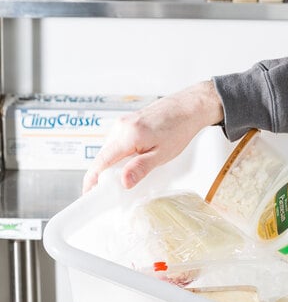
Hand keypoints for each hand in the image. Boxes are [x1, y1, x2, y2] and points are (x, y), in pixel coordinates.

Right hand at [82, 80, 223, 191]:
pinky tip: (130, 162)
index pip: (102, 161)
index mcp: (127, 135)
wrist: (186, 108)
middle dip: (103, 175)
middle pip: (103, 156)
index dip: (92, 179)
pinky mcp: (126, 123)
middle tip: (108, 193)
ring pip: (110, 150)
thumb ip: (141, 168)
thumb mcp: (162, 154)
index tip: (88, 193)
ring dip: (112, 165)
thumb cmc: (178, 129)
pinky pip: (116, 143)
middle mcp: (120, 127)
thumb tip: (124, 182)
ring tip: (122, 179)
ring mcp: (122, 123)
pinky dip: (119, 155)